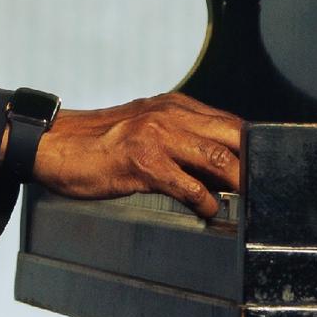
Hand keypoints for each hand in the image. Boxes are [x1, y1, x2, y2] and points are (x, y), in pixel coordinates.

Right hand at [31, 92, 242, 222]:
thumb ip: (179, 138)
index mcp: (173, 106)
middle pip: (231, 136)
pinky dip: (204, 200)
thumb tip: (218, 168)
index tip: (264, 171)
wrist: (53, 144)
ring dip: (236, 182)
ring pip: (215, 157)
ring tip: (246, 202)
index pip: (229, 123)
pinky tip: (209, 211)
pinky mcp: (141, 161)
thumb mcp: (145, 128)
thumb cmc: (98, 143)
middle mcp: (169, 114)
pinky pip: (187, 183)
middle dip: (252, 165)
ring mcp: (155, 136)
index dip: (251, 148)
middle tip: (263, 190)